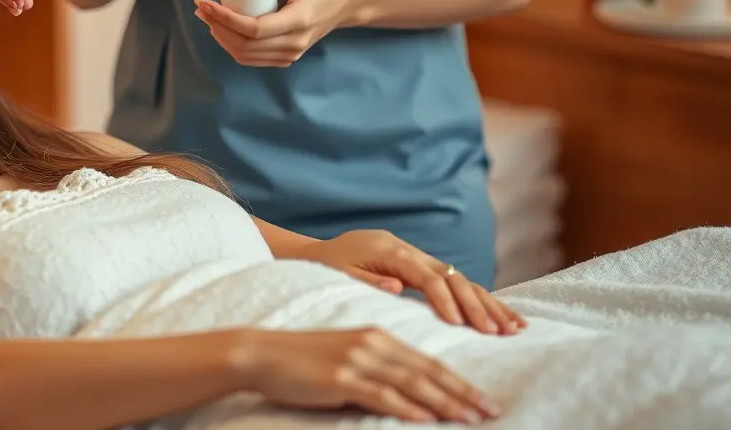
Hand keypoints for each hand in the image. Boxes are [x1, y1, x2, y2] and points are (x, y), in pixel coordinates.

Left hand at [194, 0, 355, 66]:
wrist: (346, 2)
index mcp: (299, 20)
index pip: (254, 29)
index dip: (225, 18)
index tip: (207, 3)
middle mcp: (295, 43)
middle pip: (245, 45)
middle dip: (217, 27)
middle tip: (202, 8)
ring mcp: (291, 53)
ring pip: (245, 55)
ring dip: (221, 38)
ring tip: (208, 17)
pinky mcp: (286, 57)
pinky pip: (253, 58)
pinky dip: (233, 46)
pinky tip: (222, 29)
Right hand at [239, 327, 500, 423]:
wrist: (261, 353)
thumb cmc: (301, 359)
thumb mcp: (345, 355)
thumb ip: (376, 366)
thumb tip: (405, 392)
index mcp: (377, 335)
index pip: (427, 361)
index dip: (459, 381)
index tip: (483, 399)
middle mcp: (373, 343)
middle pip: (428, 371)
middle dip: (463, 393)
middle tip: (492, 411)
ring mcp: (357, 360)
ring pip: (412, 383)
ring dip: (445, 403)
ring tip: (471, 419)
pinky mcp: (341, 377)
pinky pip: (381, 395)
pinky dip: (407, 408)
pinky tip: (426, 419)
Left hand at [301, 230, 525, 335]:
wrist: (317, 251)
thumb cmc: (326, 266)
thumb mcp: (339, 273)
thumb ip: (368, 280)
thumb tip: (399, 287)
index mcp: (390, 250)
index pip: (426, 276)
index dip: (445, 300)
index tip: (460, 325)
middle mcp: (408, 250)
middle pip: (452, 275)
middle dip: (477, 304)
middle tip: (498, 331)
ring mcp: (416, 256)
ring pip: (459, 277)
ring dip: (486, 302)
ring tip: (514, 326)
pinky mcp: (418, 265)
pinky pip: (452, 280)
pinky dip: (476, 297)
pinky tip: (497, 315)